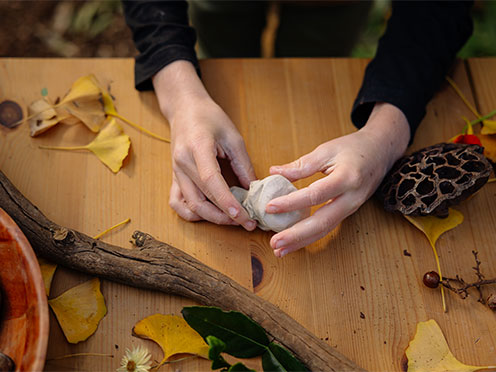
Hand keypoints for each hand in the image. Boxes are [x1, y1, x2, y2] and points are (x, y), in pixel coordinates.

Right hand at [153, 61, 256, 229]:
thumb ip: (243, 165)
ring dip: (212, 218)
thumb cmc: (210, 118)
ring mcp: (175, 172)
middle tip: (246, 222)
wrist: (185, 109)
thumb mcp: (233, 137)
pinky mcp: (174, 177)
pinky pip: (177, 203)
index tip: (243, 216)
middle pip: (201, 199)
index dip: (227, 201)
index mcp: (197, 148)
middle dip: (224, 216)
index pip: (211, 181)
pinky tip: (209, 214)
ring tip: (232, 220)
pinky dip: (192, 214)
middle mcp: (182, 163)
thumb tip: (254, 190)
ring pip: (190, 205)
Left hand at [266, 102, 410, 256]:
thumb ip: (302, 164)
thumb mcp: (327, 150)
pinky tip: (293, 243)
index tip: (270, 207)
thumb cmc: (354, 148)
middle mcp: (351, 198)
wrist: (381, 152)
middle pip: (323, 222)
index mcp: (347, 178)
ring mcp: (351, 208)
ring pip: (325, 230)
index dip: (292, 202)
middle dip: (296, 235)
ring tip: (279, 250)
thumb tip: (274, 171)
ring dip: (301, 242)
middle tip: (274, 242)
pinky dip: (309, 237)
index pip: (316, 194)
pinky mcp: (347, 213)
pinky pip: (327, 228)